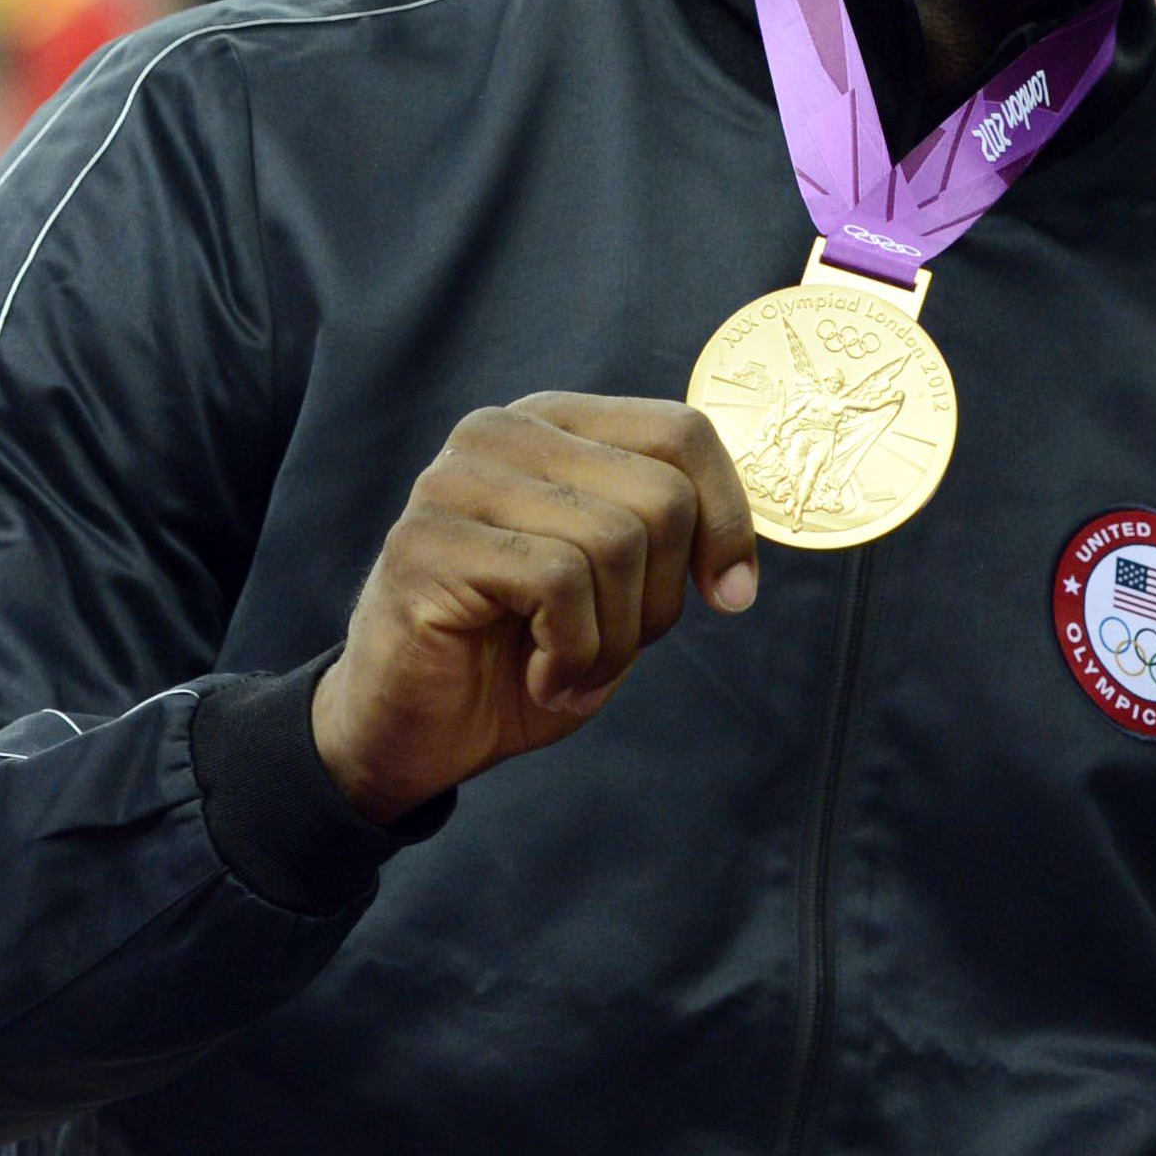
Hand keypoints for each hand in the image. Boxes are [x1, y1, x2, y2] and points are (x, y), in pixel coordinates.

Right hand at [313, 395, 757, 823]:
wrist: (415, 732)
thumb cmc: (524, 653)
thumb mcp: (621, 587)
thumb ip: (670, 535)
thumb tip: (740, 546)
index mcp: (557, 424)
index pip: (682, 432)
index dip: (728, 518)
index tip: (731, 593)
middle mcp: (503, 432)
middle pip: (661, 494)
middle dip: (662, 597)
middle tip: (616, 648)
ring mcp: (456, 480)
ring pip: (615, 540)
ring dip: (616, 637)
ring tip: (573, 669)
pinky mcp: (424, 541)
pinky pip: (557, 581)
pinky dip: (573, 652)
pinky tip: (540, 676)